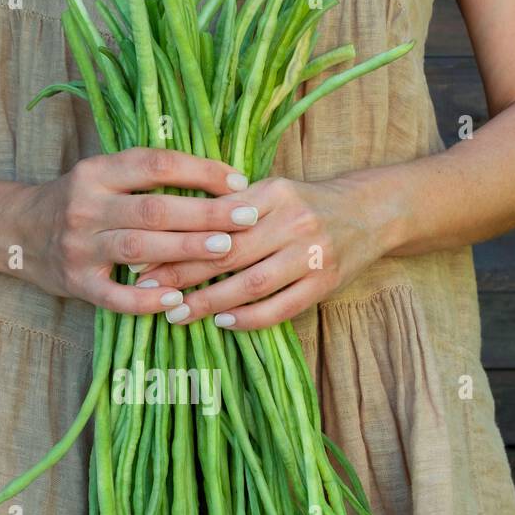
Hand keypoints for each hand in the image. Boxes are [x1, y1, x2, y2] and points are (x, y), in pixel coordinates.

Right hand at [7, 148, 257, 314]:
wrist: (17, 233)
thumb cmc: (77, 203)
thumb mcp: (103, 177)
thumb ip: (146, 177)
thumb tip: (218, 179)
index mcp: (96, 172)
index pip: (154, 164)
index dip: (199, 170)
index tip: (238, 181)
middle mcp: (85, 206)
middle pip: (152, 208)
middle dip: (204, 213)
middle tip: (245, 218)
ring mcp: (79, 247)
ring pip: (138, 247)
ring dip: (184, 249)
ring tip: (225, 250)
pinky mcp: (76, 283)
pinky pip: (115, 296)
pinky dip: (147, 299)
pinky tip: (178, 299)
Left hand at [134, 175, 387, 329]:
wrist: (371, 212)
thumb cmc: (307, 203)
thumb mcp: (272, 192)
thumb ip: (232, 206)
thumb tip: (168, 226)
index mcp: (275, 192)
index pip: (217, 219)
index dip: (178, 240)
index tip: (144, 256)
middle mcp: (294, 220)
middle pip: (229, 252)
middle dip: (184, 273)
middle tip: (149, 290)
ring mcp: (312, 254)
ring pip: (252, 284)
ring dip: (210, 302)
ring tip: (178, 313)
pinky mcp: (325, 283)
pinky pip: (280, 307)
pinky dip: (249, 318)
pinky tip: (222, 323)